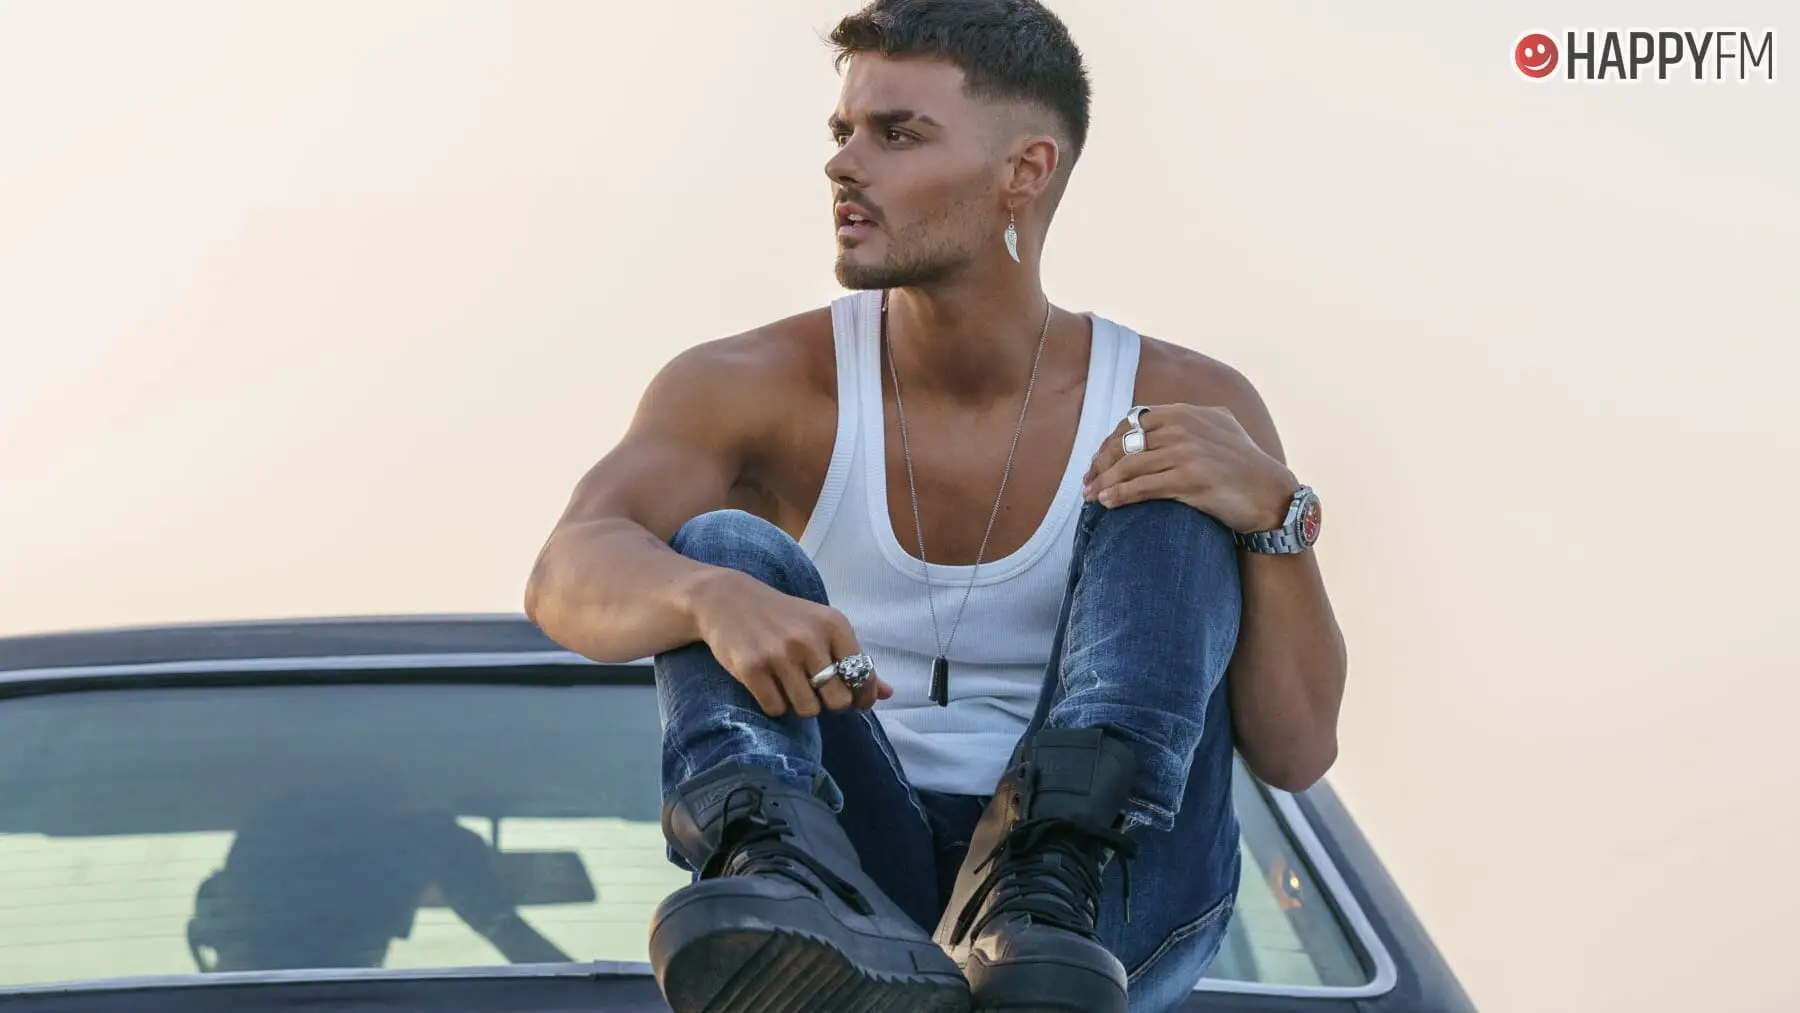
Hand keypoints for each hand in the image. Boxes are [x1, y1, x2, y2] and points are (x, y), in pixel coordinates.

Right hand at [689, 571, 893, 717]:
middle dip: (830, 703)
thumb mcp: (823, 628)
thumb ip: (855, 660)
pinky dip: (775, 705)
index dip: (862, 697)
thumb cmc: (784, 617)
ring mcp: (780, 655)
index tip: (854, 700)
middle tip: (817, 691)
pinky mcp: (752, 669)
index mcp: (834, 625)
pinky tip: (769, 685)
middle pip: (838, 701)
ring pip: (807, 710)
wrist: (728, 600)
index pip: (863, 677)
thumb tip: (889, 694)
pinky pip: (776, 709)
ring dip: (800, 705)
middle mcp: (810, 640)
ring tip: (790, 685)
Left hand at [1082, 403, 1297, 532]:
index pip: (1134, 423)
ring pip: (1130, 466)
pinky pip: (1143, 487)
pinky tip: (1107, 503)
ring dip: (1104, 482)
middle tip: (1087, 482)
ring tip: (1090, 496)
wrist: (1271, 494)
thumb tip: (1152, 421)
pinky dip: (1120, 494)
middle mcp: (1185, 427)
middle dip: (1101, 463)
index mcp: (1187, 412)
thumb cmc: (1243, 466)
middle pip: (1127, 444)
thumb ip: (1188, 420)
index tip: (1099, 460)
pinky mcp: (1191, 479)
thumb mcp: (1218, 428)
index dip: (1110, 442)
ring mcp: (1188, 452)